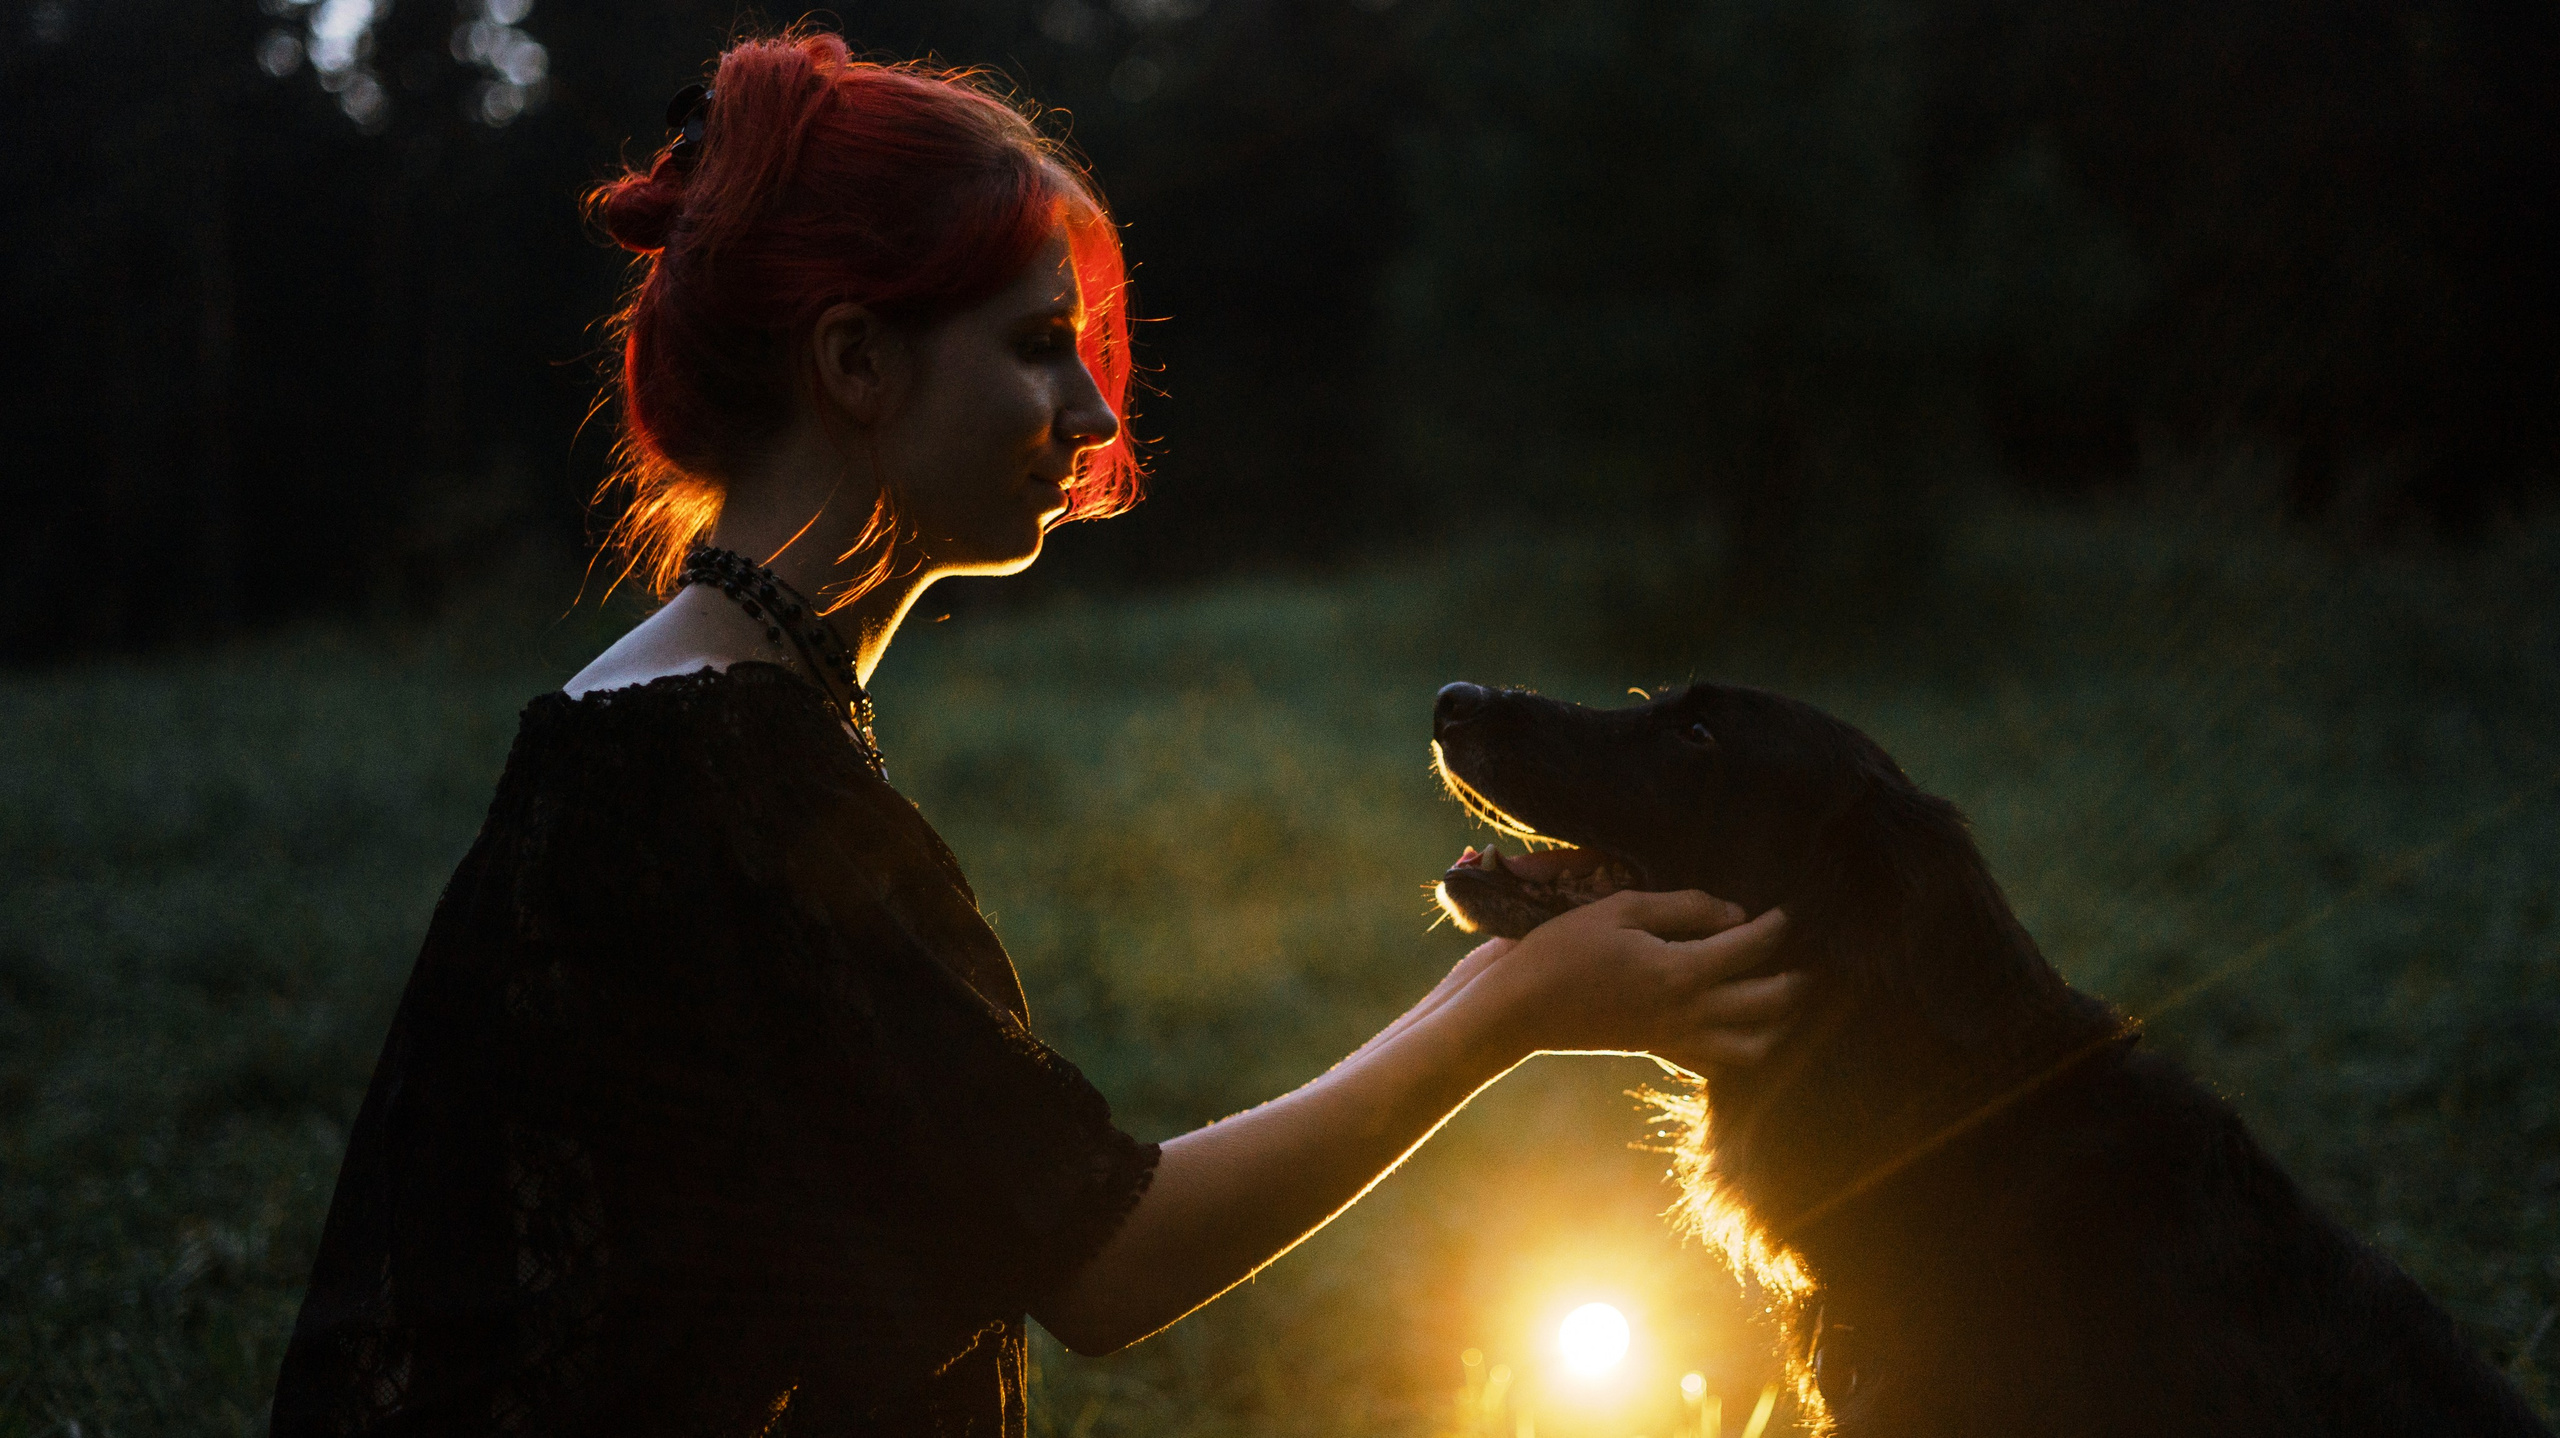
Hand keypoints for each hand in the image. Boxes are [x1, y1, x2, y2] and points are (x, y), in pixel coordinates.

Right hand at [1472, 890, 1798, 1071]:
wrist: (1519, 1009)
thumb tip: (1736, 915)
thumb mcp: (1620, 909)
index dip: (1776, 927)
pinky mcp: (1657, 1050)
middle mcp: (1688, 1012)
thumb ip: (1684, 908)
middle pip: (1768, 1005)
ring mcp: (1674, 1038)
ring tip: (1780, 1002)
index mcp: (1680, 971)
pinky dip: (1736, 1051)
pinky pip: (1713, 1064)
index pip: (1750, 948)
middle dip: (1795, 982)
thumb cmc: (1563, 950)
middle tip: (1806, 963)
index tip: (1788, 913)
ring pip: (1752, 1049)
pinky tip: (1734, 1028)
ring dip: (1776, 1027)